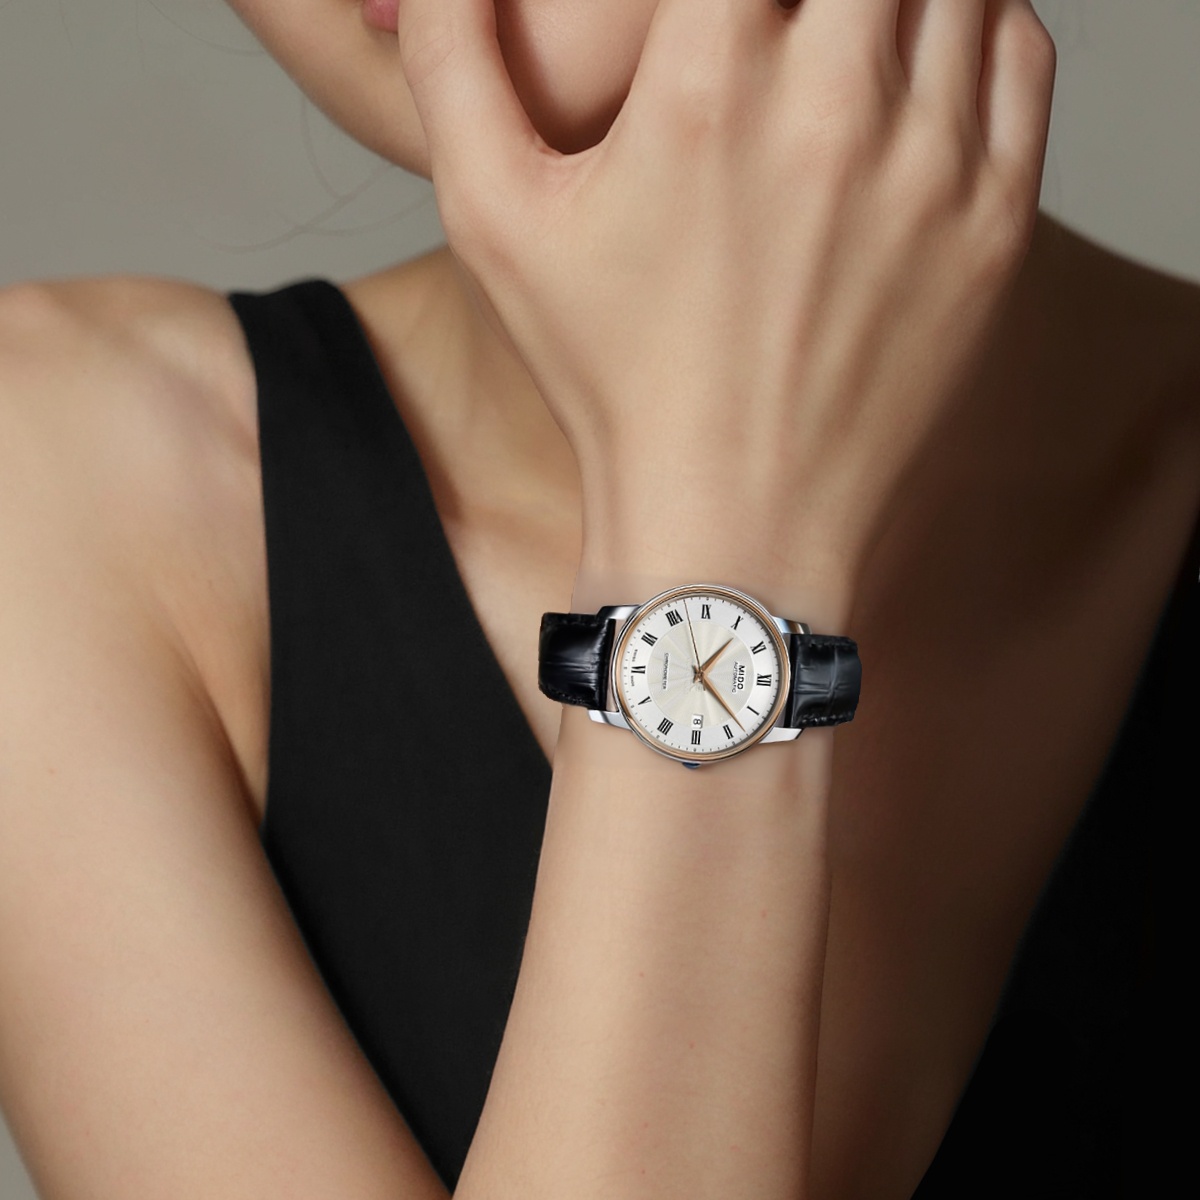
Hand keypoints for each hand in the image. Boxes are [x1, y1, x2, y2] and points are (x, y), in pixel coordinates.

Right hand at [396, 0, 1054, 579]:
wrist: (733, 521)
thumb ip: (454, 63)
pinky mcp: (994, 225)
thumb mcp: (493, 223)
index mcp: (707, 85)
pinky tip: (922, 57)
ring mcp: (932, 166)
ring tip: (841, 28)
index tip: (722, 5)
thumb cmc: (613, 383)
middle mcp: (835, 105)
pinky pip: (1019, 52)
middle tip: (780, 20)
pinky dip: (982, 19)